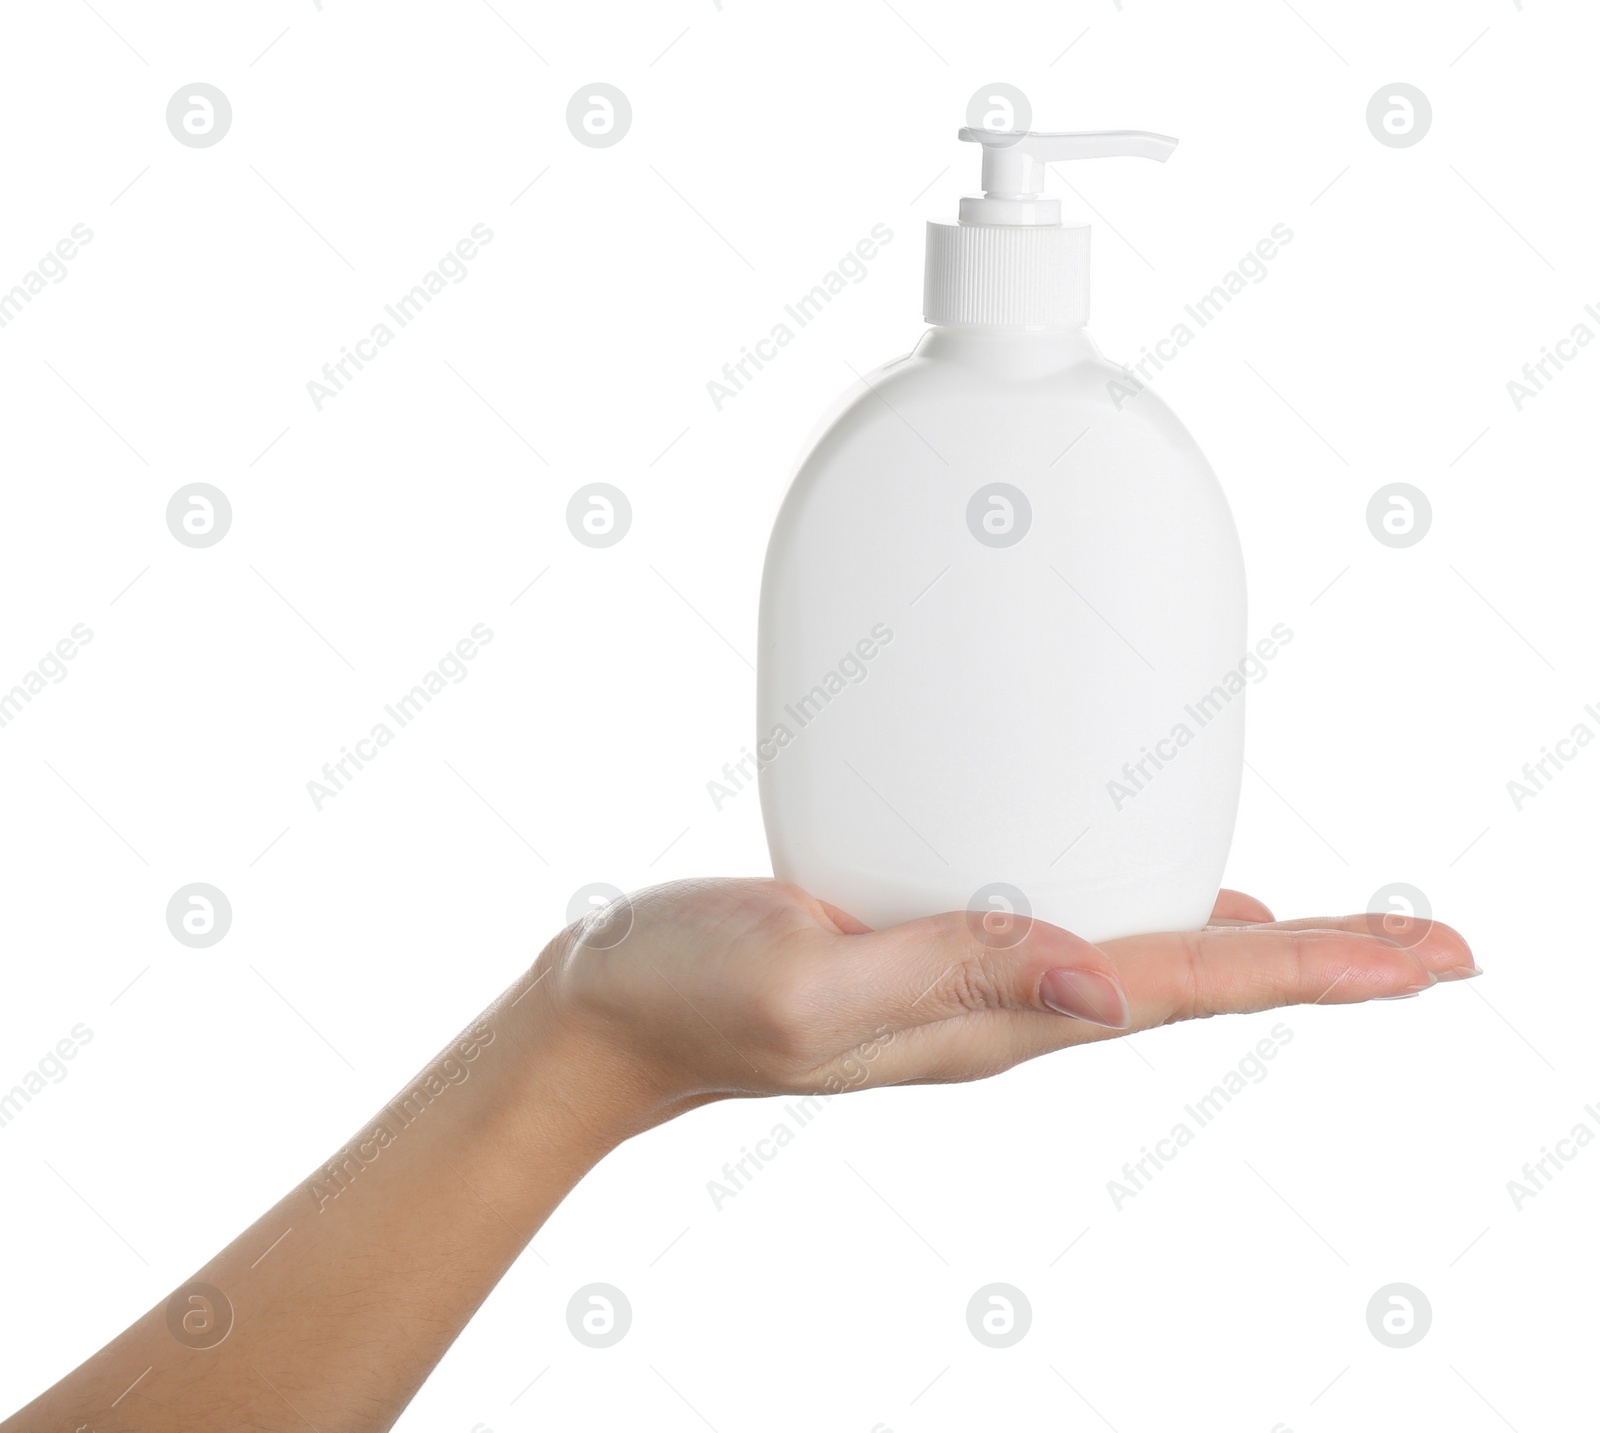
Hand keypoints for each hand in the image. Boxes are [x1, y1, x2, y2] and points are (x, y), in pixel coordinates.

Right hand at [537, 879, 1475, 1110]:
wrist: (612, 1012)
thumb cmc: (689, 994)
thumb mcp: (806, 984)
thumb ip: (945, 975)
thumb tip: (1104, 982)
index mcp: (991, 1017)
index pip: (1187, 988)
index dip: (1314, 968)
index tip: (1431, 958)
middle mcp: (1002, 1009)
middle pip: (1197, 979)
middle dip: (1319, 962)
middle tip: (1431, 945)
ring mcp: (972, 986)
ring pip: (1148, 959)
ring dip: (1251, 949)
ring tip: (1334, 933)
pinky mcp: (935, 948)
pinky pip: (1077, 931)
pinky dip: (1153, 920)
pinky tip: (1173, 907)